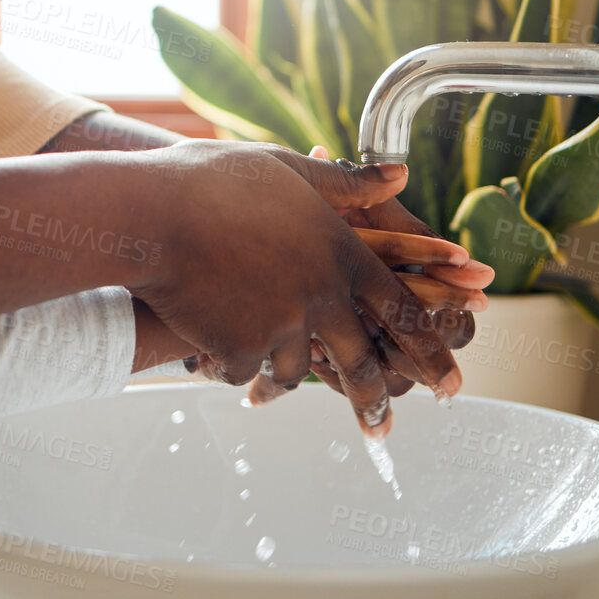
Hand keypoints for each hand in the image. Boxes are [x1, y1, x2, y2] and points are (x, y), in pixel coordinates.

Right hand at [130, 140, 459, 436]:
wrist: (151, 213)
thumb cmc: (212, 181)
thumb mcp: (287, 169)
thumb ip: (346, 182)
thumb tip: (400, 174)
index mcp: (341, 249)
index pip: (403, 308)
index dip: (430, 347)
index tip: (447, 380)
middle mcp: (321, 292)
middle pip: (362, 362)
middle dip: (374, 401)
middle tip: (384, 428)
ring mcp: (282, 323)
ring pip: (295, 370)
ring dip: (277, 377)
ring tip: (261, 390)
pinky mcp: (242, 346)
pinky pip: (244, 369)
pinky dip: (230, 365)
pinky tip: (210, 356)